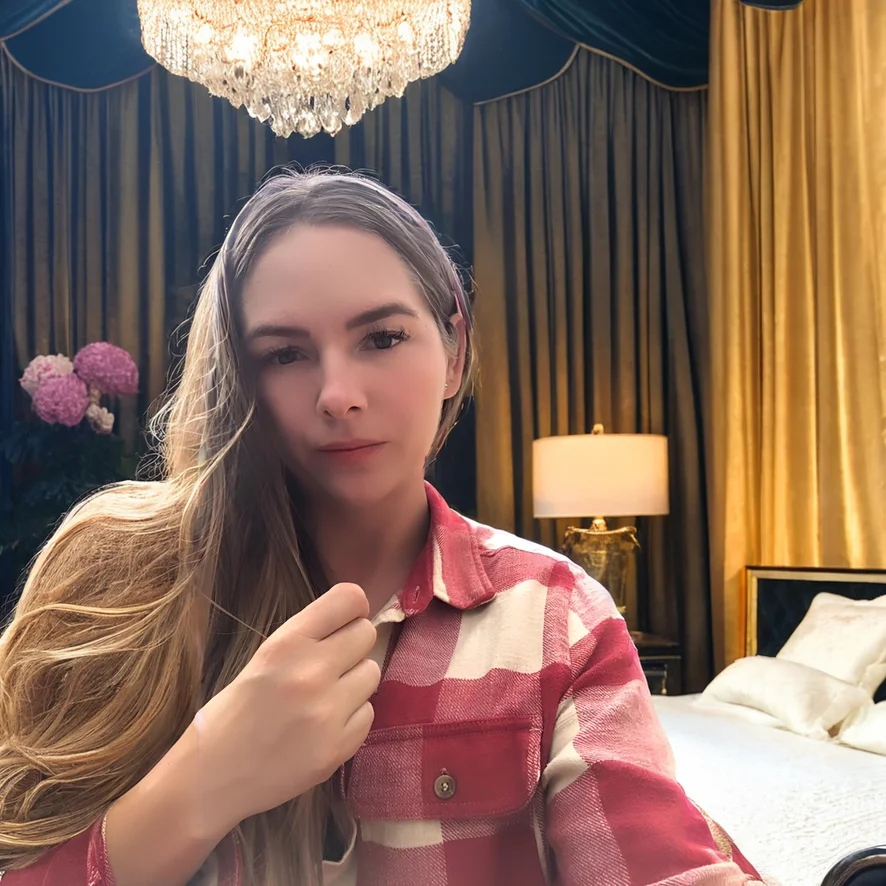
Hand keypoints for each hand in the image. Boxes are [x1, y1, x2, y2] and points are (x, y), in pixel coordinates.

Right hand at [195, 582, 379, 826]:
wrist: (211, 777)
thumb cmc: (234, 711)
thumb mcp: (264, 657)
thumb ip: (309, 636)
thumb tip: (356, 618)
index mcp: (287, 644)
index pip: (350, 599)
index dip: (351, 608)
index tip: (343, 622)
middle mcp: (311, 672)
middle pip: (366, 634)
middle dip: (352, 646)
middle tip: (331, 664)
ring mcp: (328, 712)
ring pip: (372, 673)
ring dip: (354, 682)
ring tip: (324, 698)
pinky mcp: (338, 748)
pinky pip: (368, 714)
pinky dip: (351, 718)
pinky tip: (323, 727)